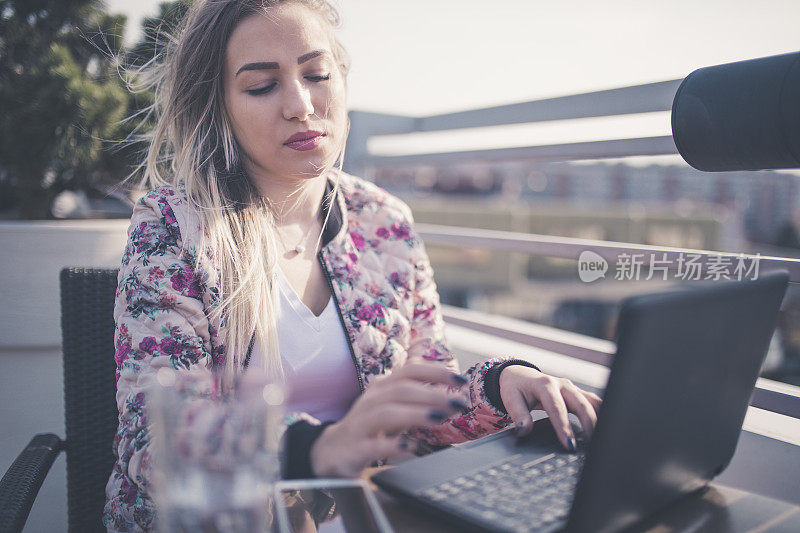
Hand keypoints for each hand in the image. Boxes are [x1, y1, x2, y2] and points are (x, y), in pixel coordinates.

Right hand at [309, 362, 469, 476]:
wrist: (332, 451)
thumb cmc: (370, 425)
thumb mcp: (393, 404)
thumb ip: (416, 391)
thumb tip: (446, 378)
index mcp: (382, 387)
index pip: (410, 371)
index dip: (436, 372)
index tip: (461, 381)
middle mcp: (371, 400)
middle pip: (401, 389)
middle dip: (433, 395)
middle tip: (458, 404)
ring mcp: (361, 423)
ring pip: (387, 413)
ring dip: (415, 414)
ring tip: (440, 420)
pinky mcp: (355, 448)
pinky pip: (373, 445)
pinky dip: (392, 445)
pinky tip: (410, 447)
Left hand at [499, 365, 601, 450]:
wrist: (519, 375)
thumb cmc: (516, 388)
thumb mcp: (511, 400)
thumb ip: (519, 416)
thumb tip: (524, 431)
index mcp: (545, 385)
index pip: (557, 408)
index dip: (564, 428)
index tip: (569, 445)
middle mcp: (561, 384)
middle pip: (581, 404)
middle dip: (588, 425)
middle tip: (591, 447)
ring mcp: (572, 387)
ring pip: (592, 402)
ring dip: (599, 419)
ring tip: (602, 439)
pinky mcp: (577, 392)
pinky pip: (594, 402)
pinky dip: (602, 413)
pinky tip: (606, 427)